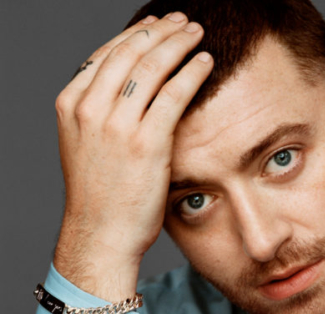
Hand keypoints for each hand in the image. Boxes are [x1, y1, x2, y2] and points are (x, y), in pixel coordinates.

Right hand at [53, 13, 212, 301]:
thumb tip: (132, 87)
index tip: (156, 24)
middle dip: (161, 30)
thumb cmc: (100, 194)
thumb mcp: (88, 144)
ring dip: (179, 43)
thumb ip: (103, 113)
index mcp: (72, 105)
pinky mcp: (146, 142)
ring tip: (197, 33)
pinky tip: (205, 61)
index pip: (105, 53)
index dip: (135, 33)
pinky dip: (192, 72)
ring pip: (152, 66)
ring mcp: (116, 125)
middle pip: (130, 52)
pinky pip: (174, 94)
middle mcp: (90, 108)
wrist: (100, 234)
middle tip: (183, 21)